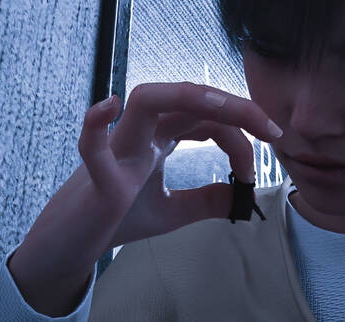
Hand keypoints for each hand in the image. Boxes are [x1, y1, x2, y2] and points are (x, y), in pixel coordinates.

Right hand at [7, 82, 281, 315]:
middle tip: (271, 129)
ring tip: (229, 109)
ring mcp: (118, 150)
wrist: (73, 246)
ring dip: (191, 98)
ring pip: (147, 100)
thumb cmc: (117, 219)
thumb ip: (208, 200)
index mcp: (158, 137)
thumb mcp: (173, 210)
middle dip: (232, 105)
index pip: (207, 120)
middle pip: (187, 99)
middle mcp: (140, 133)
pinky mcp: (97, 179)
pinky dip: (95, 125)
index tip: (254, 173)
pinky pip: (91, 146)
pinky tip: (109, 106)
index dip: (240, 137)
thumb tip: (243, 194)